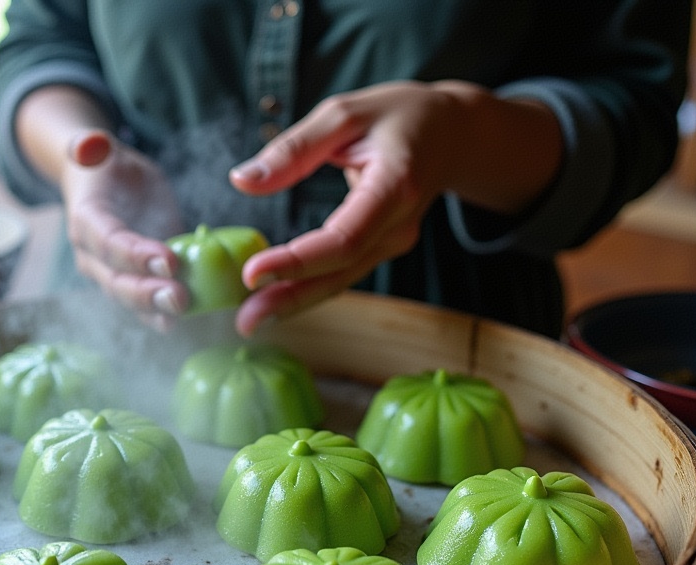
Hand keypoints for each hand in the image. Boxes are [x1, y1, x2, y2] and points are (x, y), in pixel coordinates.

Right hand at [60, 130, 189, 329]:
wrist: (105, 186)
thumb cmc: (106, 167)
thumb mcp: (99, 149)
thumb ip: (91, 145)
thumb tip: (88, 146)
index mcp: (85, 221)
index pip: (109, 242)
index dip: (135, 254)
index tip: (169, 259)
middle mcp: (92, 256)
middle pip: (116, 280)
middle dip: (147, 292)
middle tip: (180, 298)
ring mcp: (110, 274)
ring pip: (129, 298)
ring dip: (155, 309)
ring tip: (182, 313)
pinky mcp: (132, 281)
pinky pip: (142, 304)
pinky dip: (159, 315)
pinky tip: (182, 321)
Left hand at [228, 81, 560, 335]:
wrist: (453, 134)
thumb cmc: (398, 117)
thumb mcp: (345, 114)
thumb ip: (295, 148)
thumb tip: (242, 180)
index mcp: (395, 186)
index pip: (344, 238)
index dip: (299, 260)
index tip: (253, 272)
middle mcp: (398, 225)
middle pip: (340, 271)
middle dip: (289, 298)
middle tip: (244, 321)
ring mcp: (393, 242)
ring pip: (339, 280)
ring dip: (293, 301)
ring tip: (249, 320)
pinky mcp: (381, 248)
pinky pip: (341, 273)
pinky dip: (306, 289)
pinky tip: (273, 301)